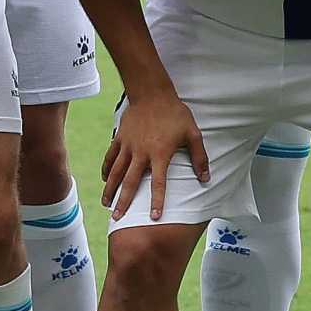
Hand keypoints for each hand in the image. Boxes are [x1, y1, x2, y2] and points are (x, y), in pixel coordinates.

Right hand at [102, 84, 207, 219]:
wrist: (152, 92)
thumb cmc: (175, 113)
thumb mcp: (193, 133)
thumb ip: (200, 157)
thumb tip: (206, 179)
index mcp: (160, 154)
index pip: (158, 183)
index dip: (157, 201)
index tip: (154, 218)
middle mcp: (141, 153)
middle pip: (130, 182)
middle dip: (123, 201)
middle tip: (117, 218)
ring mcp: (128, 146)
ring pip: (115, 172)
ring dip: (110, 189)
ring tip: (106, 204)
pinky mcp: (119, 138)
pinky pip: (110, 157)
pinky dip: (106, 169)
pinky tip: (104, 180)